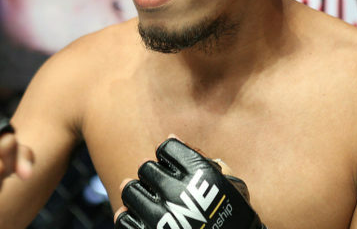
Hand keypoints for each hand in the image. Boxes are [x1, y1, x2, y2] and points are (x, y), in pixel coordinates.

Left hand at [114, 138, 265, 228]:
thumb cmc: (231, 213)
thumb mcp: (227, 180)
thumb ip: (199, 156)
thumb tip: (171, 136)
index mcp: (198, 174)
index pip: (166, 148)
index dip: (168, 155)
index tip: (171, 165)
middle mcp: (177, 192)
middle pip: (145, 168)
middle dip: (151, 174)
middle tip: (159, 184)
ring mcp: (161, 217)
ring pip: (130, 190)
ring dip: (136, 193)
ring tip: (145, 199)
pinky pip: (124, 219)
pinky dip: (128, 216)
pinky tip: (139, 217)